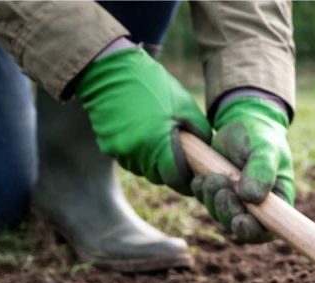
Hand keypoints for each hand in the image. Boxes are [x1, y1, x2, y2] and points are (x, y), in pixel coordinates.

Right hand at [76, 49, 211, 194]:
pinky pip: (129, 160)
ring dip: (153, 162)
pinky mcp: (107, 147)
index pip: (176, 180)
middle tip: (178, 151)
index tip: (193, 172)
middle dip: (171, 169)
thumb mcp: (185, 106)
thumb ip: (200, 133)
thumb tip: (207, 154)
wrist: (110, 70)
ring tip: (157, 137)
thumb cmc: (153, 85)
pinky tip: (141, 133)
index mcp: (157, 144)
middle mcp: (136, 154)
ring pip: (143, 171)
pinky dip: (138, 154)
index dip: (187, 179)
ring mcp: (119, 152)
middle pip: (160, 177)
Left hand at [192, 97, 294, 243]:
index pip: (268, 229)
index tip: (240, 221)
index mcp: (277, 201)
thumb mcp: (264, 148)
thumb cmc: (260, 135)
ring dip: (213, 200)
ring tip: (213, 177)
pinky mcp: (218, 193)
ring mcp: (237, 201)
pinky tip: (201, 177)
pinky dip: (201, 192)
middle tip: (222, 190)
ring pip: (221, 216)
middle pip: (241, 227)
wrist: (241, 121)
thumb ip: (262, 170)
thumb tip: (251, 197)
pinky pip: (206, 203)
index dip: (254, 231)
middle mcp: (258, 207)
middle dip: (228, 211)